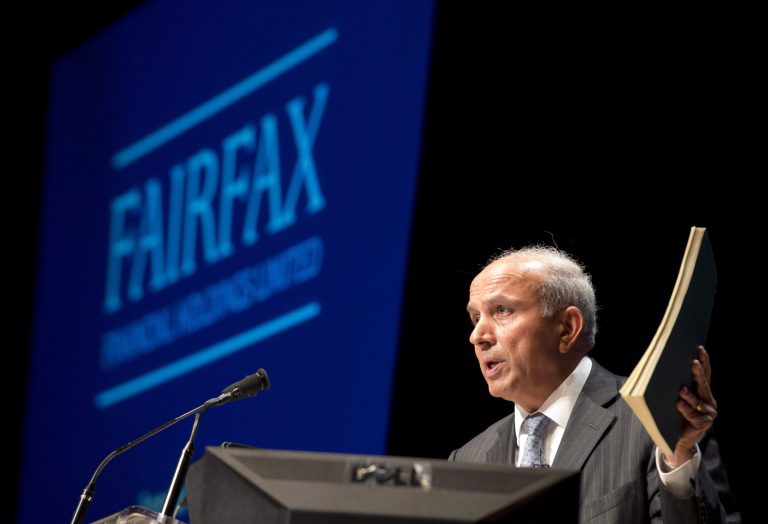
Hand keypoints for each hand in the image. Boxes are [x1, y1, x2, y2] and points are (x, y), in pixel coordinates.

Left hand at [665, 346, 717, 466]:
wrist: (676, 440)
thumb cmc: (674, 416)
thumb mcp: (674, 398)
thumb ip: (675, 385)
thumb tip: (662, 366)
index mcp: (703, 392)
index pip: (705, 374)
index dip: (704, 361)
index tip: (699, 348)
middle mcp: (708, 402)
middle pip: (703, 385)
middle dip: (698, 373)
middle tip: (693, 363)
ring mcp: (708, 414)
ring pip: (698, 401)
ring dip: (689, 394)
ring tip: (681, 389)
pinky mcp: (704, 424)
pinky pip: (693, 415)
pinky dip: (685, 409)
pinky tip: (678, 404)